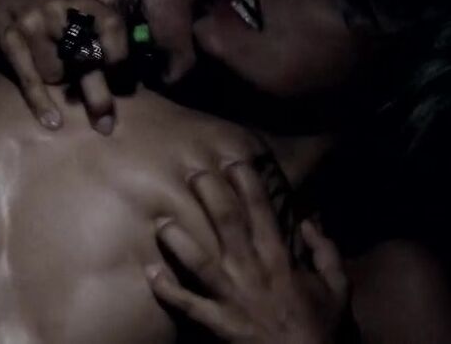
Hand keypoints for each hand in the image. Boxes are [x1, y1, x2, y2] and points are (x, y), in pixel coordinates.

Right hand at [0, 0, 128, 133]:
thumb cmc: (44, 11)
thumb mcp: (73, 10)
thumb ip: (95, 35)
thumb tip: (123, 77)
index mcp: (80, 1)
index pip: (111, 25)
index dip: (120, 56)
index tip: (125, 85)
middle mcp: (58, 9)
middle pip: (86, 58)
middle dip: (98, 94)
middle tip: (107, 124)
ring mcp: (32, 23)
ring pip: (55, 74)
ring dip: (55, 81)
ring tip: (46, 67)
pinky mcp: (10, 39)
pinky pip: (30, 78)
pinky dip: (41, 102)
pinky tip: (52, 121)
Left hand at [146, 162, 349, 343]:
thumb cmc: (322, 328)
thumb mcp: (337, 287)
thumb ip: (325, 252)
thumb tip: (310, 223)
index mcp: (280, 260)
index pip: (262, 213)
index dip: (247, 184)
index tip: (233, 161)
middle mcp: (253, 272)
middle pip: (227, 225)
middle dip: (209, 196)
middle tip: (192, 173)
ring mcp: (233, 298)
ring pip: (200, 262)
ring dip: (179, 240)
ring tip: (161, 221)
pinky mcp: (218, 323)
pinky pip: (188, 305)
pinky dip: (168, 290)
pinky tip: (150, 273)